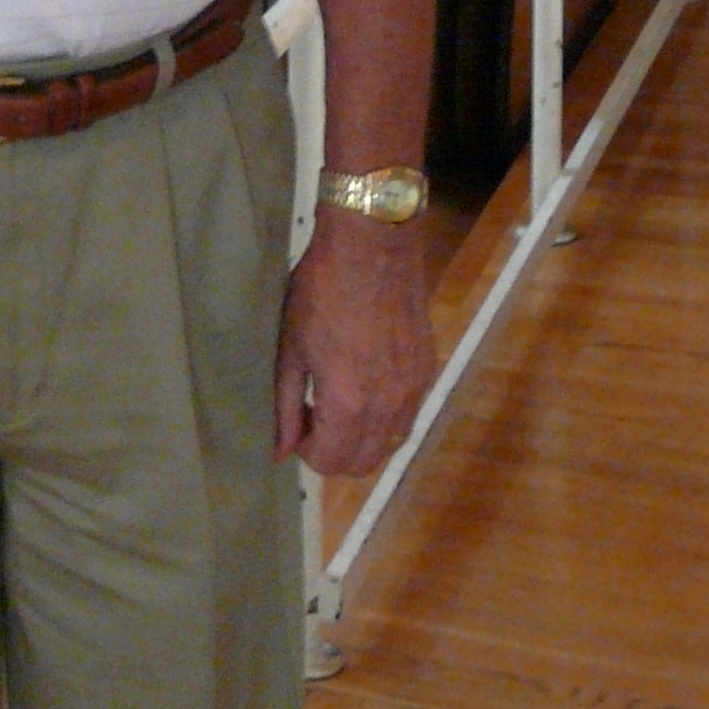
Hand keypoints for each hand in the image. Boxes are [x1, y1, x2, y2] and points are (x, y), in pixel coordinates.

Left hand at [274, 213, 434, 476]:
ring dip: (360, 437)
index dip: (306, 450)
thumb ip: (285, 406)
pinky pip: (406, 416)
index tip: (296, 423)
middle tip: (313, 414)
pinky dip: (384, 416)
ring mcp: (414, 390)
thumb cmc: (321, 290)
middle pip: (362, 464)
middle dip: (333, 451)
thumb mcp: (292, 347)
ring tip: (338, 398)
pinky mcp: (428, 371)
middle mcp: (389, 407)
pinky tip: (365, 381)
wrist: (373, 244)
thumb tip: (280, 451)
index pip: (330, 463)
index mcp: (349, 403)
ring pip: (388, 444)